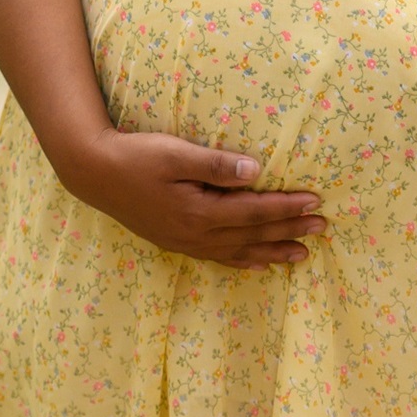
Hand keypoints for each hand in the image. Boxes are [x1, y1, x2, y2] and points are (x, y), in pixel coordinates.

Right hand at [63, 129, 326, 266]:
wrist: (93, 174)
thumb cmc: (135, 156)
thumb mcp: (176, 153)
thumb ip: (217, 164)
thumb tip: (256, 171)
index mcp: (200, 211)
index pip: (255, 210)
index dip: (287, 206)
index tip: (316, 201)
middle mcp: (196, 234)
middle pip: (253, 234)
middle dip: (290, 231)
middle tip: (323, 229)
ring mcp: (185, 242)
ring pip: (239, 252)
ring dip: (272, 252)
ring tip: (302, 256)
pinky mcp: (175, 242)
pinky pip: (217, 258)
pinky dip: (242, 261)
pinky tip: (257, 264)